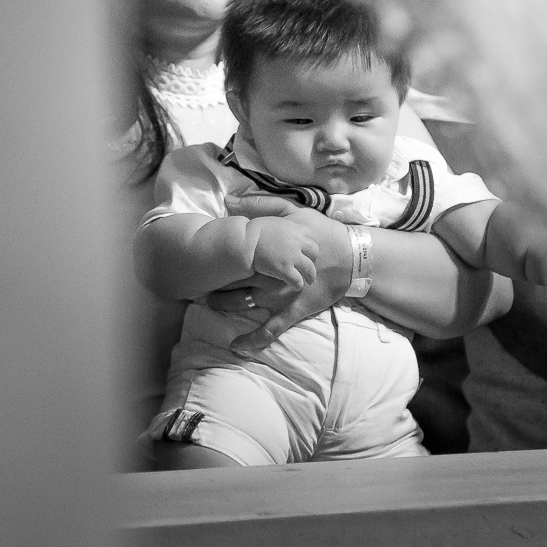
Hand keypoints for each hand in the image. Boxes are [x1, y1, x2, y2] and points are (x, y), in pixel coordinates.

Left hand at [212, 195, 352, 354]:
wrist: (351, 257)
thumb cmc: (322, 232)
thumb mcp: (293, 210)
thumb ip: (261, 205)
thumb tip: (229, 200)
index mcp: (266, 252)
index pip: (231, 257)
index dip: (211, 259)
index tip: (197, 259)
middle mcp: (268, 276)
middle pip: (231, 281)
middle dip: (212, 283)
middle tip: (195, 283)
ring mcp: (279, 297)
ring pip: (244, 305)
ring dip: (223, 306)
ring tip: (208, 304)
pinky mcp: (293, 312)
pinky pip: (270, 330)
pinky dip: (253, 340)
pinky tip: (236, 347)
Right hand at [247, 216, 318, 289]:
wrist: (245, 241)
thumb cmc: (254, 230)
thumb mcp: (274, 222)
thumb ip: (284, 226)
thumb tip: (285, 230)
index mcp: (295, 228)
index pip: (310, 236)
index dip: (308, 244)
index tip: (306, 250)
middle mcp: (297, 242)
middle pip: (314, 252)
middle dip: (312, 259)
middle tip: (309, 266)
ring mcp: (292, 256)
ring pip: (309, 268)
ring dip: (310, 275)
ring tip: (309, 281)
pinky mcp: (285, 269)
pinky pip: (297, 280)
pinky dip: (298, 284)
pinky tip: (296, 287)